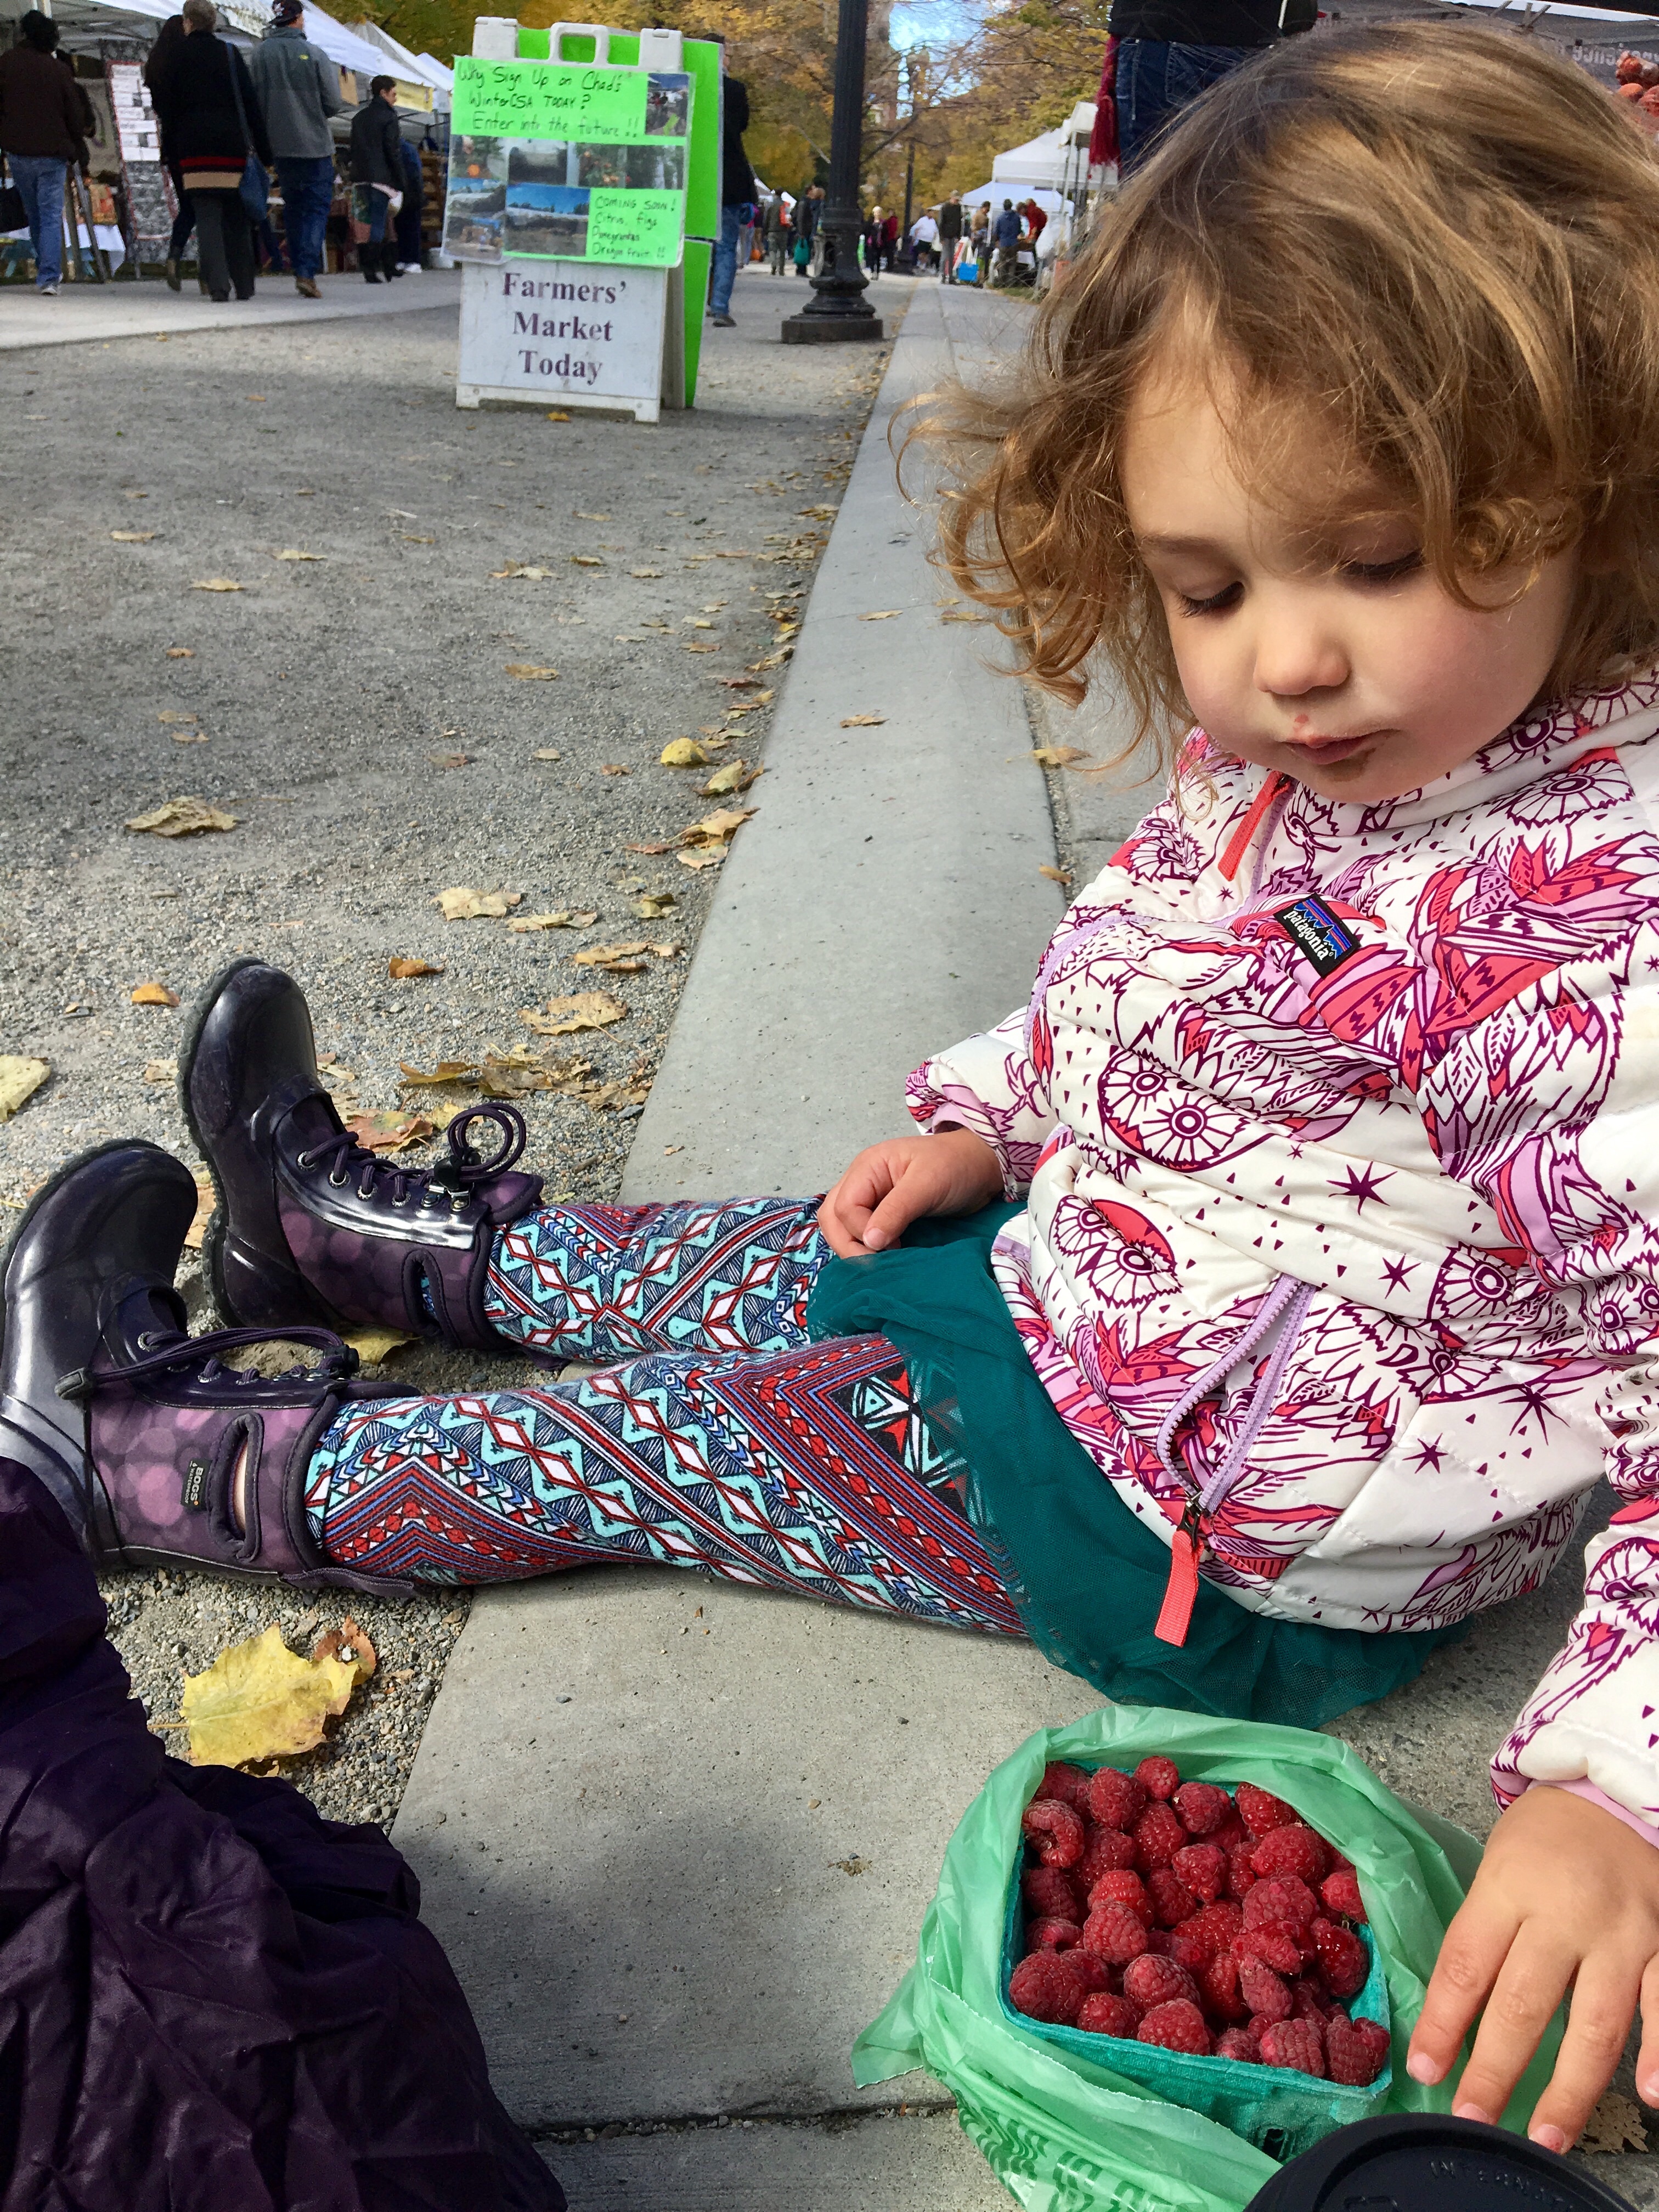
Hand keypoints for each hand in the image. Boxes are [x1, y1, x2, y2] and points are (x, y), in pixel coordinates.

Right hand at [817, 1128, 1003, 1257]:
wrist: (982, 1166)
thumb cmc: (956, 1165)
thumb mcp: (927, 1185)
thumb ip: (896, 1211)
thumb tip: (869, 1241)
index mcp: (868, 1168)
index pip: (844, 1207)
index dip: (861, 1232)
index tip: (893, 1246)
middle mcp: (862, 1183)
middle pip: (833, 1219)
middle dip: (849, 1245)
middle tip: (877, 1264)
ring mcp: (871, 1199)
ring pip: (841, 1228)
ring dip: (856, 1249)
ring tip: (881, 1262)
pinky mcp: (884, 1215)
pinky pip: (861, 1233)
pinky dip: (868, 1249)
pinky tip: (885, 1259)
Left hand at [1408, 1785, 1658, 2147]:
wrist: (1614, 1792)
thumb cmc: (1546, 1838)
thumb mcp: (1499, 1868)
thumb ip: (1485, 1935)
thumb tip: (1455, 2015)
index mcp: (1509, 1887)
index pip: (1467, 1965)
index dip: (1442, 2022)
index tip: (1423, 2069)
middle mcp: (1565, 1914)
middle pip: (1524, 2003)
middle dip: (1494, 2069)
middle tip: (1471, 2117)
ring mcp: (1622, 1934)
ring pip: (1594, 2023)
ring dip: (1569, 2089)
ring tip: (1544, 2136)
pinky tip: (1651, 2096)